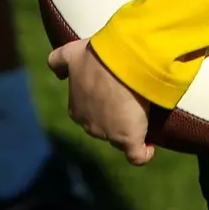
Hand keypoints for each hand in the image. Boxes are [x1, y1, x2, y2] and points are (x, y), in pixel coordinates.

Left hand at [47, 41, 154, 165]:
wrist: (120, 61)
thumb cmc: (98, 56)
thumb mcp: (73, 54)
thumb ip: (59, 63)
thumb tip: (59, 73)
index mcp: (76, 108)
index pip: (88, 112)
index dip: (101, 103)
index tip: (113, 91)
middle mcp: (88, 124)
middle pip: (104, 126)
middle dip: (114, 117)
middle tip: (130, 97)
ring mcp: (108, 134)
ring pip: (119, 137)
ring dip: (129, 128)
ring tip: (143, 111)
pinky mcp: (128, 139)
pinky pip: (136, 155)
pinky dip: (143, 153)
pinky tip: (149, 146)